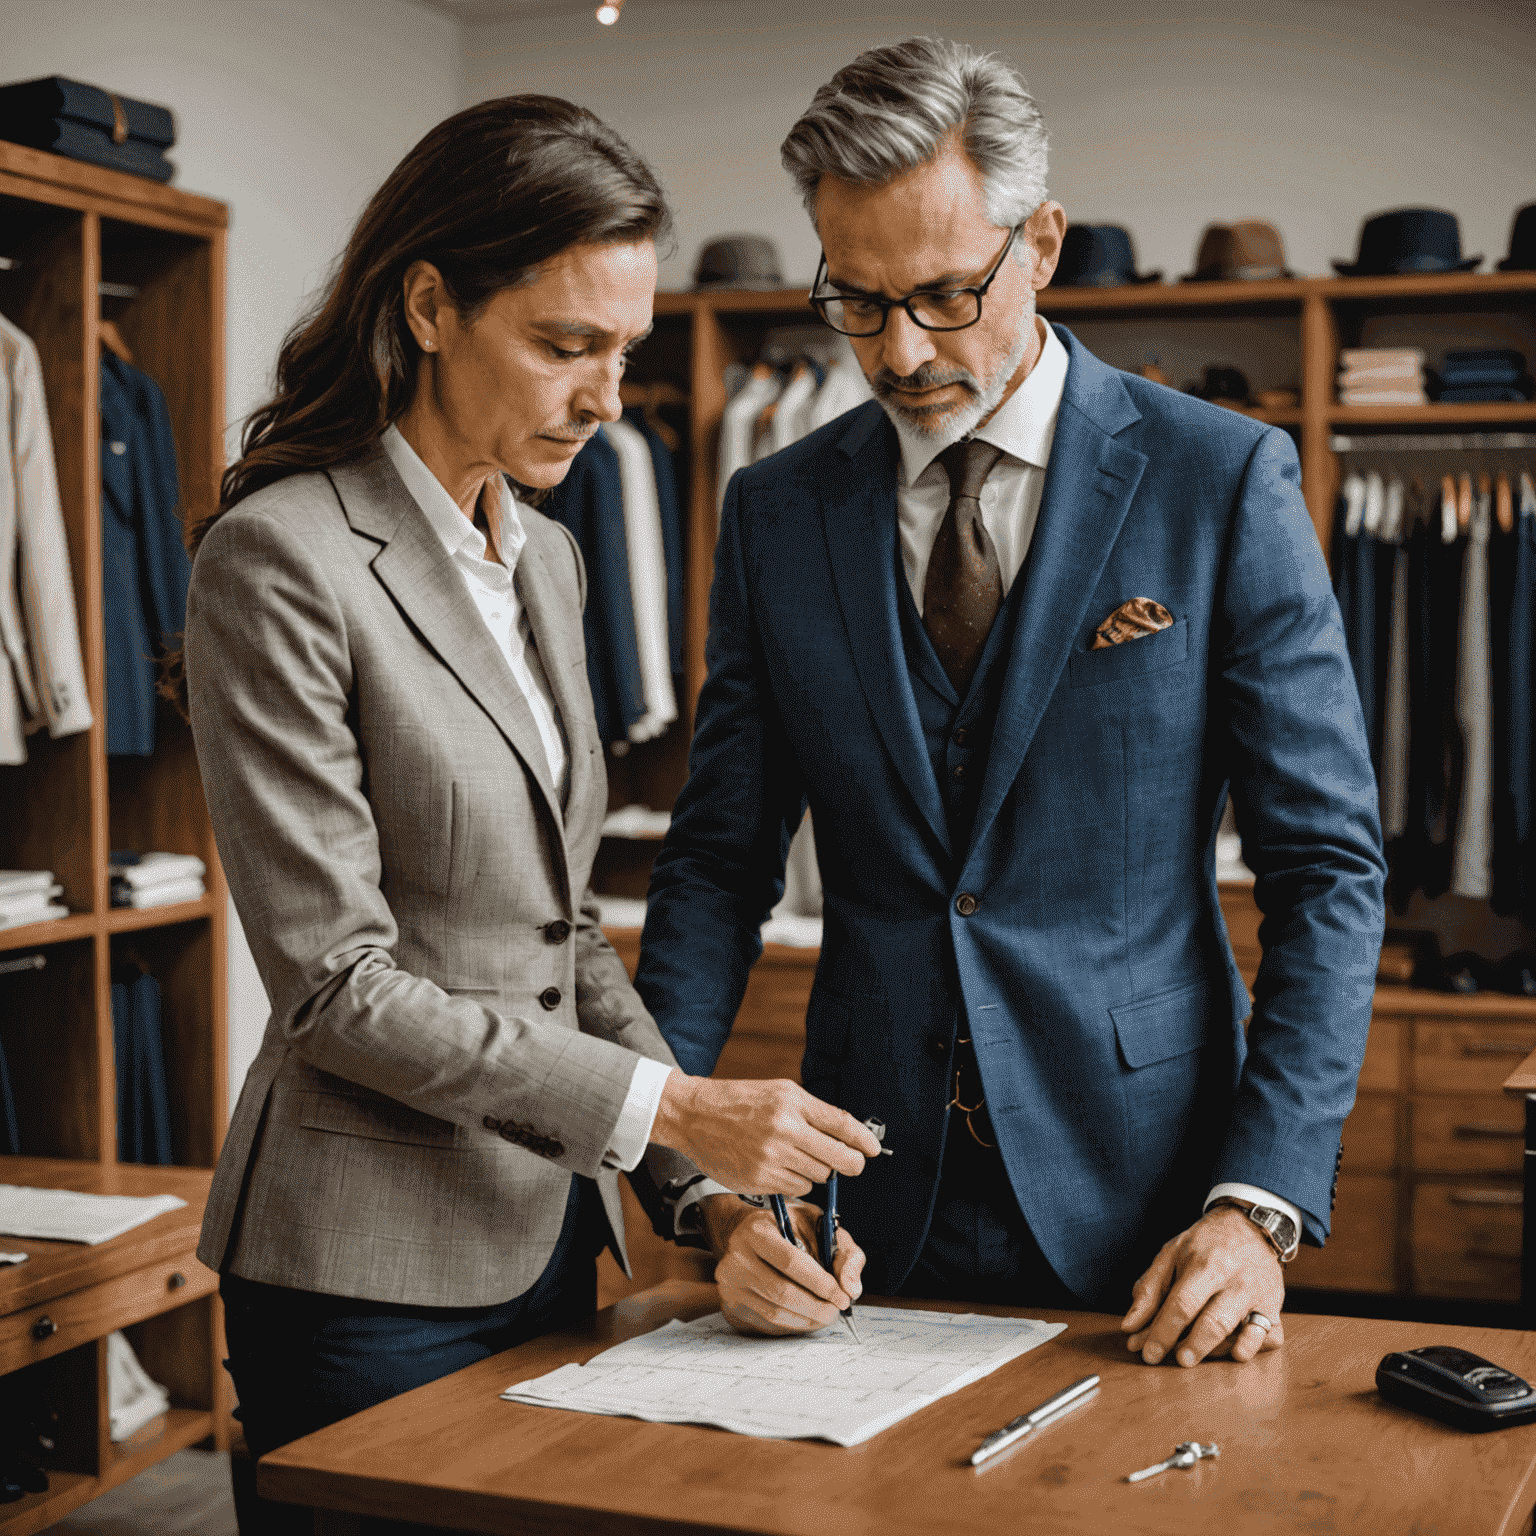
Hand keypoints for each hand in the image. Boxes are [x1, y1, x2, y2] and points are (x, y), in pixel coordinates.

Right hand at [650, 1073, 881, 1195]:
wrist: (694, 1115)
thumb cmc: (739, 1101)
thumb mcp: (780, 1092)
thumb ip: (814, 1113)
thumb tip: (850, 1136)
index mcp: (793, 1102)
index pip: (843, 1125)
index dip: (864, 1140)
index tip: (873, 1150)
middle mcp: (785, 1129)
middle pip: (840, 1159)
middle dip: (851, 1164)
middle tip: (850, 1164)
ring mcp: (772, 1157)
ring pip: (819, 1176)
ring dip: (816, 1170)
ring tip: (795, 1155)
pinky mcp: (760, 1180)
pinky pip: (797, 1189)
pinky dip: (795, 1182)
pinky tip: (778, 1167)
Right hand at [700, 1193, 865, 1335]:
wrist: (747, 1233)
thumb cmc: (788, 1228)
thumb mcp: (818, 1225)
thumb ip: (843, 1251)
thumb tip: (851, 1288)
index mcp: (757, 1230)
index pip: (791, 1262)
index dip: (820, 1283)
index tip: (843, 1296)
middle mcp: (736, 1257)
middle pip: (781, 1292)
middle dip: (816, 1307)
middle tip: (837, 1311)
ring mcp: (729, 1283)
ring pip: (774, 1313)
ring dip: (807, 1319)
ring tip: (825, 1314)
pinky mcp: (730, 1304)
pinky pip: (766, 1324)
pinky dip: (792, 1325)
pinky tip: (805, 1317)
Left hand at [1121, 1205, 1285, 1366]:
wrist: (1249, 1226)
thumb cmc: (1204, 1244)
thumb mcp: (1170, 1255)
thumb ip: (1149, 1290)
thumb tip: (1130, 1326)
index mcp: (1206, 1264)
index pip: (1182, 1304)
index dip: (1163, 1332)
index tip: (1148, 1353)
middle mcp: (1237, 1280)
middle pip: (1214, 1322)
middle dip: (1193, 1347)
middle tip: (1176, 1361)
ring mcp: (1260, 1296)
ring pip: (1243, 1334)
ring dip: (1217, 1352)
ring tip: (1195, 1357)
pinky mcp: (1275, 1309)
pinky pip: (1269, 1338)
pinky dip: (1252, 1349)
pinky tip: (1234, 1350)